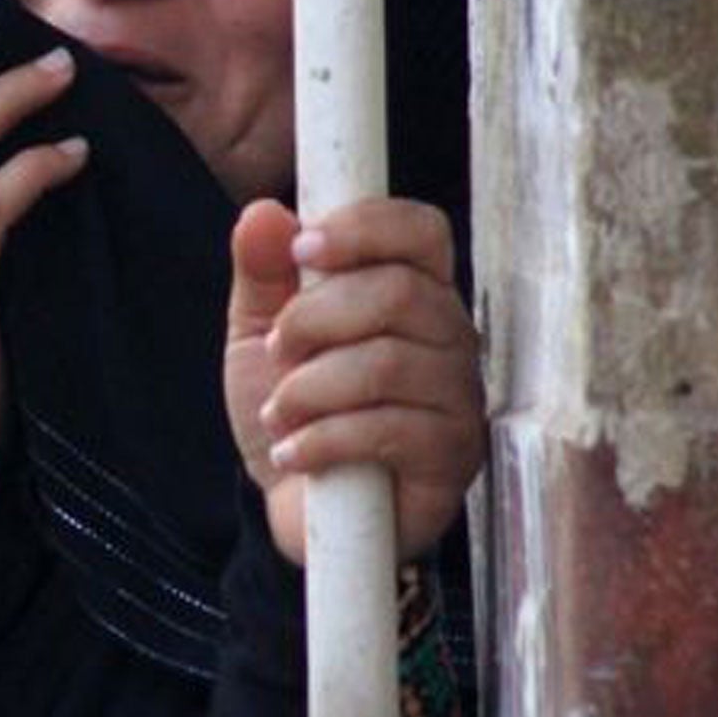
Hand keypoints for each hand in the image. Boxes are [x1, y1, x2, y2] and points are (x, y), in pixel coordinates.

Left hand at [225, 197, 483, 564]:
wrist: (290, 503)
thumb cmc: (290, 407)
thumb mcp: (258, 333)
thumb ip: (261, 272)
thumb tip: (264, 213)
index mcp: (412, 290)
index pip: (420, 230)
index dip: (365, 228)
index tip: (301, 248)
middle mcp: (450, 336)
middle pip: (400, 293)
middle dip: (315, 318)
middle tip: (276, 350)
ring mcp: (459, 398)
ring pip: (390, 363)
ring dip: (311, 387)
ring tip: (279, 412)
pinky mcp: (452, 459)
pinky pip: (391, 430)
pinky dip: (324, 438)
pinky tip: (294, 452)